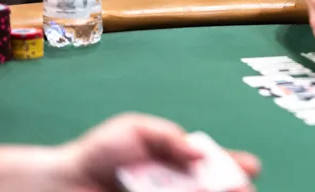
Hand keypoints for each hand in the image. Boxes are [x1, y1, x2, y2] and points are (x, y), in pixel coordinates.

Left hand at [53, 113, 259, 190]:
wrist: (63, 182)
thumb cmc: (98, 152)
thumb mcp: (136, 130)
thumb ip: (169, 137)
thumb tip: (200, 150)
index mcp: (178, 161)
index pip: (215, 163)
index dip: (236, 166)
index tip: (251, 167)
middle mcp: (176, 186)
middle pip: (213, 187)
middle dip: (230, 186)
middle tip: (238, 188)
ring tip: (222, 191)